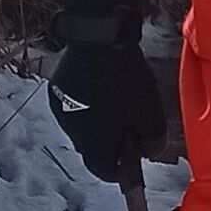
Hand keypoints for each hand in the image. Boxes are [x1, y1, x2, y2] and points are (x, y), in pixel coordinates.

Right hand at [46, 0, 166, 182]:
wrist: (97, 39)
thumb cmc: (125, 79)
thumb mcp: (150, 111)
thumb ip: (153, 138)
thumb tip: (151, 153)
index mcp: (91, 143)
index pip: (104, 170)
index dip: (122, 170)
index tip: (136, 161)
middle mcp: (70, 130)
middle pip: (93, 147)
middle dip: (113, 142)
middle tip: (133, 126)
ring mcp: (60, 108)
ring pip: (84, 124)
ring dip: (100, 121)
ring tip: (121, 102)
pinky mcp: (57, 88)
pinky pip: (76, 104)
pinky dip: (90, 102)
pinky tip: (104, 85)